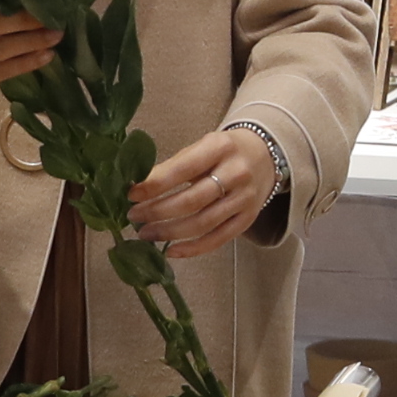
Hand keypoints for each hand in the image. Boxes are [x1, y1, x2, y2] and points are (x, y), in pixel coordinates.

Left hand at [129, 126, 278, 260]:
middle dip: (157, 211)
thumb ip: (175, 166)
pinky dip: (192, 249)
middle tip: (133, 217)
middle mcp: (236, 173)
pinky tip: (171, 250)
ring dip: (169, 232)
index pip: (182, 170)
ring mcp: (244, 199)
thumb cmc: (224, 151)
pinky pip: (218, 239)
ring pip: (202, 223)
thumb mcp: (203, 146)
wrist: (266, 155)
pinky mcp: (248, 219)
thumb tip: (138, 189)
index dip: (154, 185)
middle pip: (191, 201)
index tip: (131, 194)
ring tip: (145, 234)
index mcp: (219, 148)